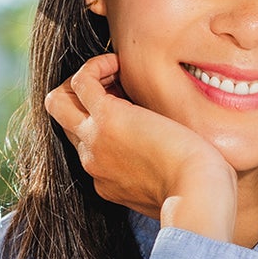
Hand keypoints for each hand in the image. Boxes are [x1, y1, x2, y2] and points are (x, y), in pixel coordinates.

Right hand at [44, 53, 236, 240]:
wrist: (197, 195)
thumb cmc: (199, 192)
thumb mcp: (170, 187)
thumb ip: (158, 175)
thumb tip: (174, 159)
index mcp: (106, 181)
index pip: (89, 143)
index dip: (107, 118)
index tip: (136, 107)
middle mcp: (93, 162)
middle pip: (65, 122)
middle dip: (84, 98)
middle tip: (118, 86)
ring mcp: (95, 141)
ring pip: (59, 102)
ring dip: (86, 79)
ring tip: (117, 70)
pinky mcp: (107, 118)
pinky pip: (81, 81)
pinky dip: (95, 66)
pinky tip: (120, 63)